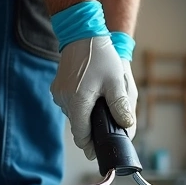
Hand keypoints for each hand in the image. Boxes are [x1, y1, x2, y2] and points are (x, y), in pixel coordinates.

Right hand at [50, 35, 136, 159]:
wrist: (82, 33)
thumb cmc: (101, 55)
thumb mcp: (116, 82)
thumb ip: (121, 107)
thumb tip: (127, 128)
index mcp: (77, 101)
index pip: (81, 136)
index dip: (91, 145)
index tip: (99, 151)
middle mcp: (64, 100)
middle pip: (79, 126)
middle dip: (93, 128)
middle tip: (110, 126)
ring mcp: (59, 94)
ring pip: (75, 115)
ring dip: (87, 115)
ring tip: (103, 105)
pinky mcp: (58, 88)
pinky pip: (71, 104)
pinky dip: (82, 104)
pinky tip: (93, 94)